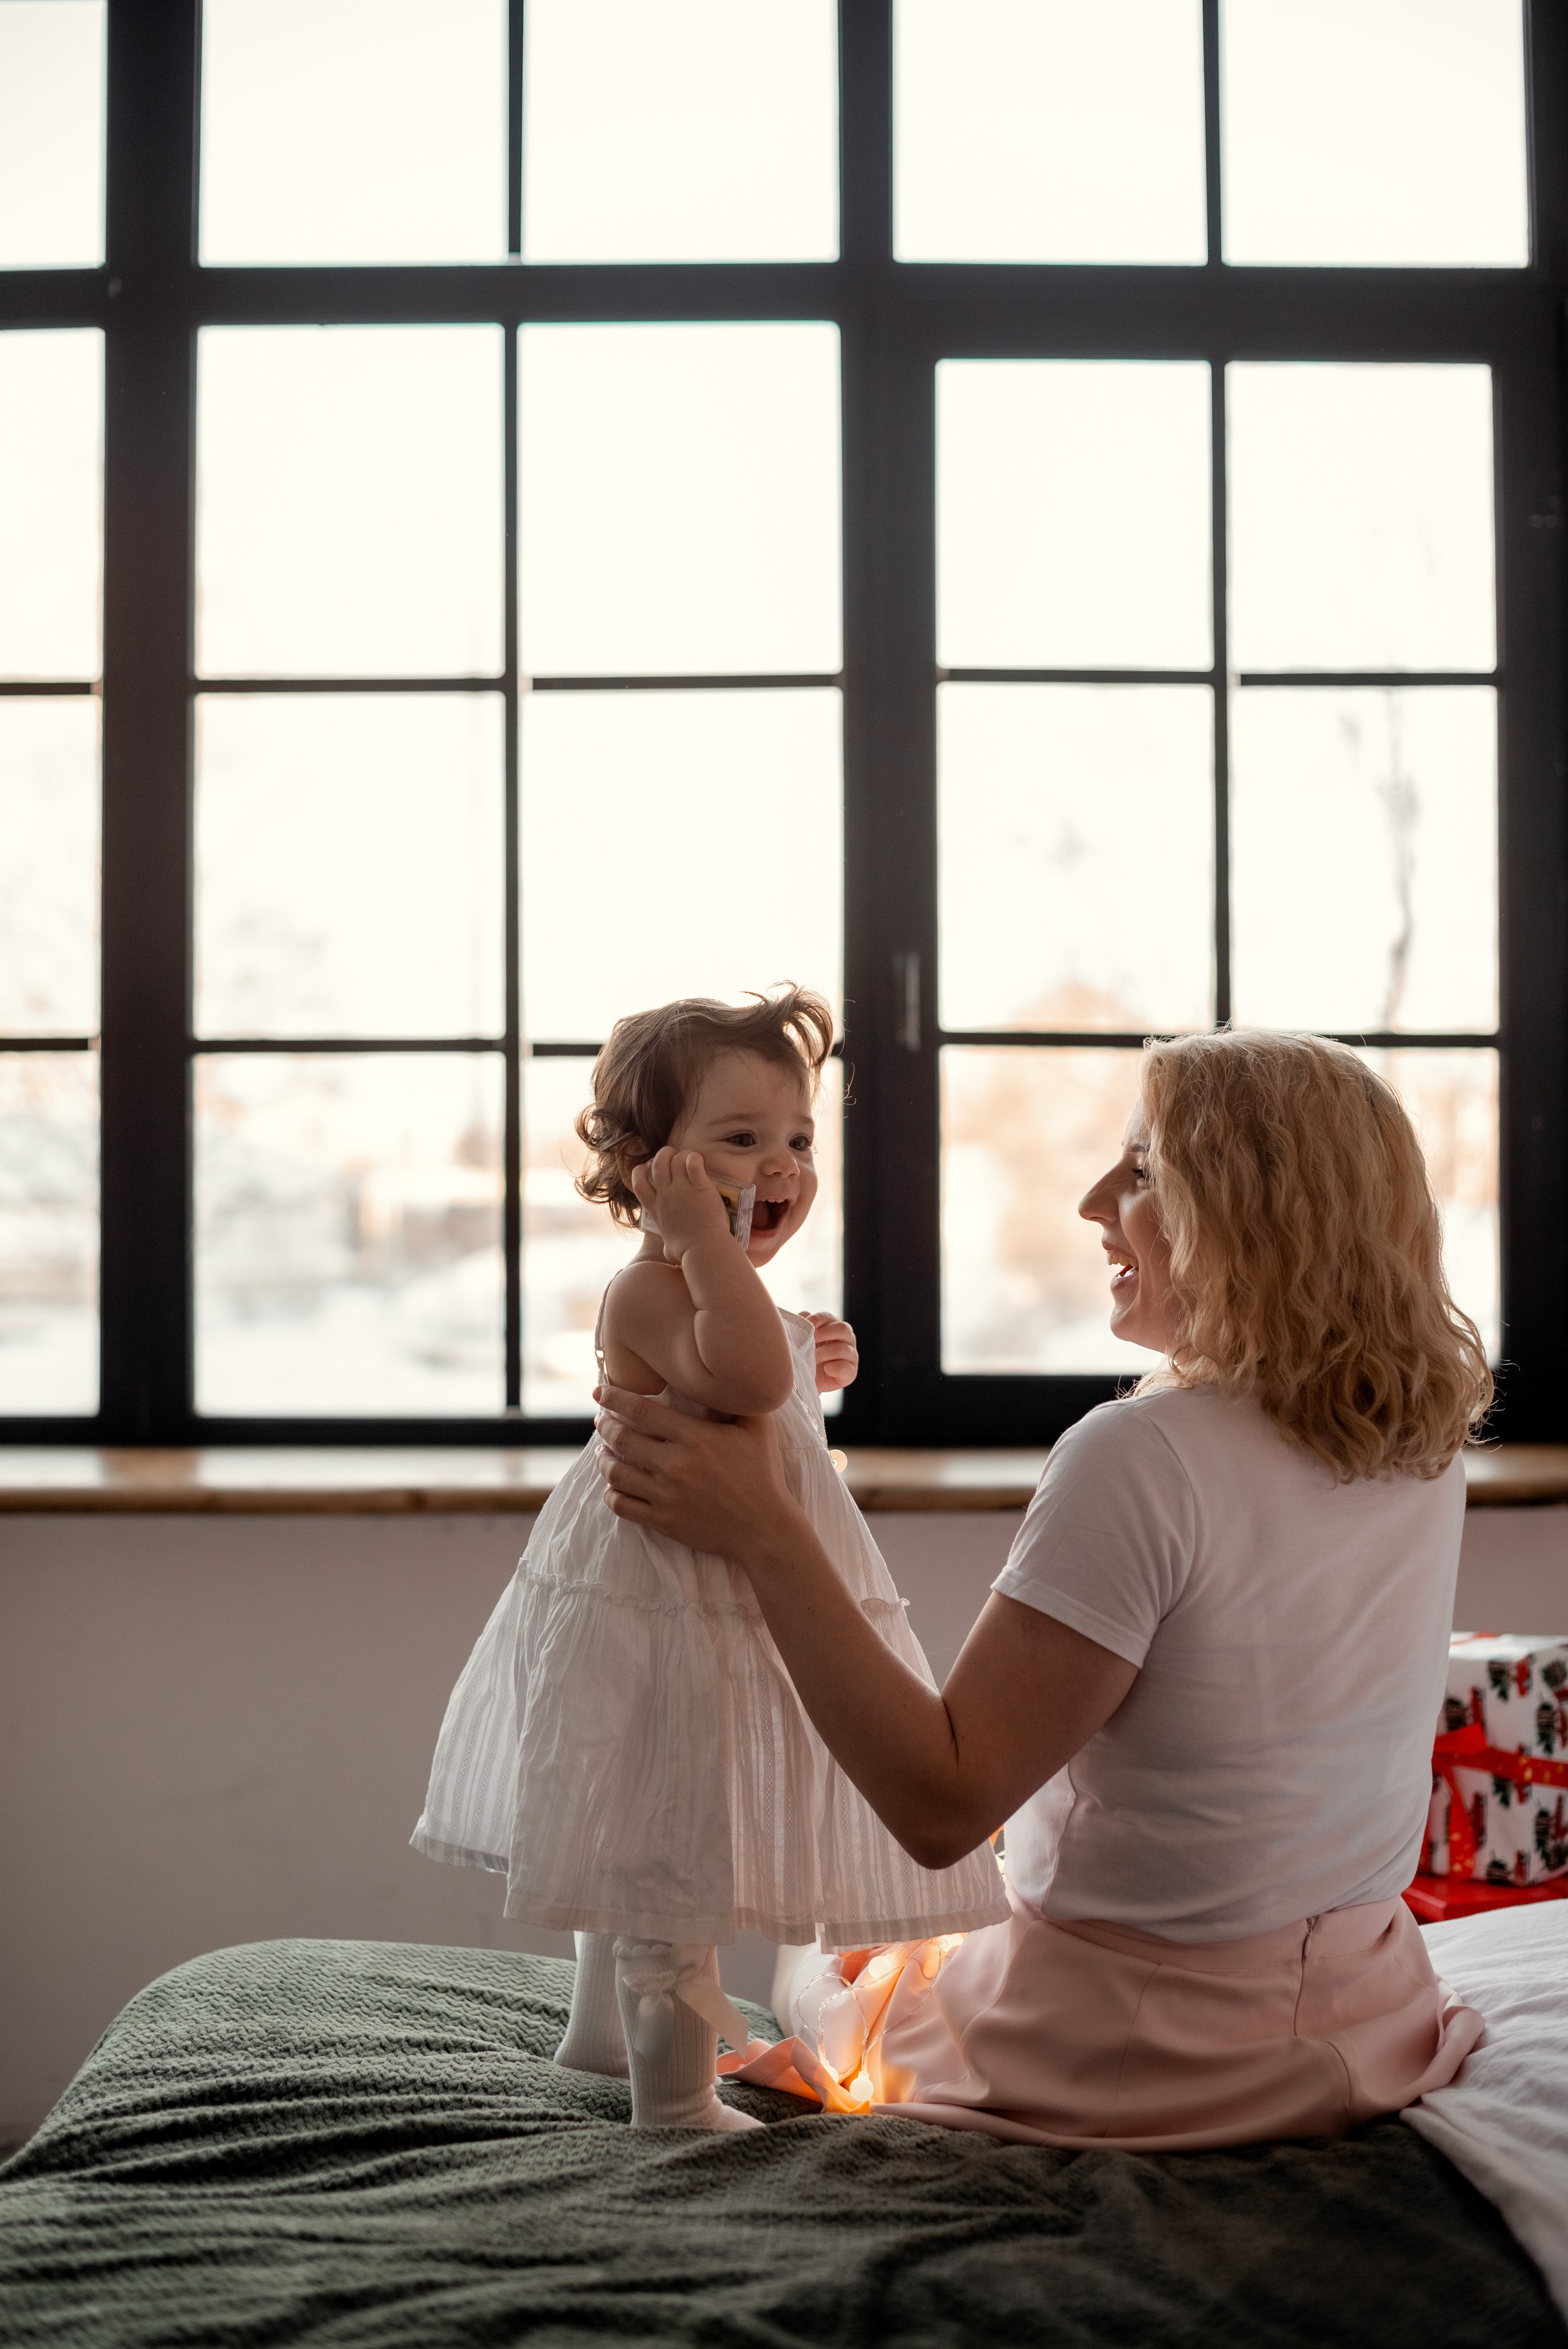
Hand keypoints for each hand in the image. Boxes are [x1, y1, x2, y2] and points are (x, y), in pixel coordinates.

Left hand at [593, 1379, 796, 1557]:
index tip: (600, 1392)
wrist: (765, 1529)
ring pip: (616, 1474)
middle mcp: (675, 1465)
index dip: (615, 1399)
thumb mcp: (758, 1428)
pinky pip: (622, 1506)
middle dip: (605, 1425)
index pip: (641, 1410)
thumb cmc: (764, 1474)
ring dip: (603, 1460)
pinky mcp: (663, 1521)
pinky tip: (612, 1486)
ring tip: (602, 1453)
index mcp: (695, 1437)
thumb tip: (722, 1375)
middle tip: (600, 1420)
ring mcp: (666, 1495)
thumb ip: (738, 1400)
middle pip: (622, 1439)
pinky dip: (611, 1494)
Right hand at [630, 1147, 730, 1264]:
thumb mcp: (669, 1248)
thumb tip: (668, 1251)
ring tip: (689, 1158)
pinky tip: (699, 1161)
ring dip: (680, 1155)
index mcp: (656, 1209)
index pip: (638, 1183)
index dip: (640, 1172)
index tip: (648, 1169)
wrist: (703, 1250)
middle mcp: (665, 1196)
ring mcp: (681, 1189)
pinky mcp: (699, 1186)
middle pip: (656, 1164)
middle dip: (663, 1156)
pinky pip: (693, 1162)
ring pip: (673, 1160)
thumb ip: (667, 1243)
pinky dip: (694, 1158)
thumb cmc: (687, 1253)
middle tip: (674, 1158)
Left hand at [806, 1312, 857, 1393]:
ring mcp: (851, 1356)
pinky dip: (833, 1367)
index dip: (820, 1319)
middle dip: (825, 1333)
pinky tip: (825, 1369)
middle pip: (843, 1328)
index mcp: (834, 1328)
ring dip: (825, 1353)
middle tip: (812, 1341)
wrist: (806, 1382)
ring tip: (813, 1359)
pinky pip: (845, 1367)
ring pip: (843, 1348)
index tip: (809, 1323)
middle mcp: (846, 1340)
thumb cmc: (805, 1358)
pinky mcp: (850, 1373)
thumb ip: (802, 1326)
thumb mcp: (800, 1341)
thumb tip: (805, 1315)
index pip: (830, 1318)